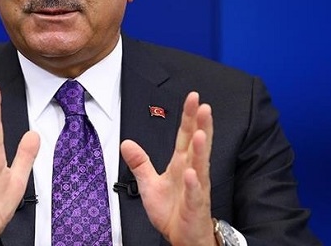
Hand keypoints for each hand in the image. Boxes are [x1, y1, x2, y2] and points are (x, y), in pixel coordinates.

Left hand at [120, 91, 215, 245]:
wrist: (182, 238)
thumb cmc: (172, 211)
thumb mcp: (149, 183)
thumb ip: (140, 162)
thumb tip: (126, 143)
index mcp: (181, 164)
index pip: (185, 135)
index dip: (189, 117)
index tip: (193, 98)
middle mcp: (192, 172)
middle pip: (197, 144)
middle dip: (201, 125)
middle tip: (204, 106)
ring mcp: (196, 189)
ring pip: (200, 166)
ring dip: (200, 150)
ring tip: (200, 133)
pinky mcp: (195, 207)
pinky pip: (195, 194)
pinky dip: (194, 184)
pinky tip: (193, 173)